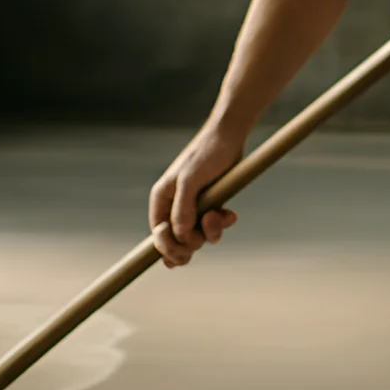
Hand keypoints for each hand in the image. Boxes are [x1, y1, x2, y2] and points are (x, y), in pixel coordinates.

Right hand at [149, 125, 244, 267]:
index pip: (158, 235)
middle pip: (176, 241)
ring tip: (221, 215)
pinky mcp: (209, 204)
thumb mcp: (191, 181)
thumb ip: (183, 209)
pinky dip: (222, 223)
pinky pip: (213, 226)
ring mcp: (192, 206)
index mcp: (161, 199)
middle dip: (192, 243)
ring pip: (197, 235)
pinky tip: (231, 214)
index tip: (184, 254)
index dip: (168, 249)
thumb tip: (180, 236)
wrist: (230, 136)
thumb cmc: (207, 154)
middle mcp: (174, 205)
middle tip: (203, 237)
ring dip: (211, 231)